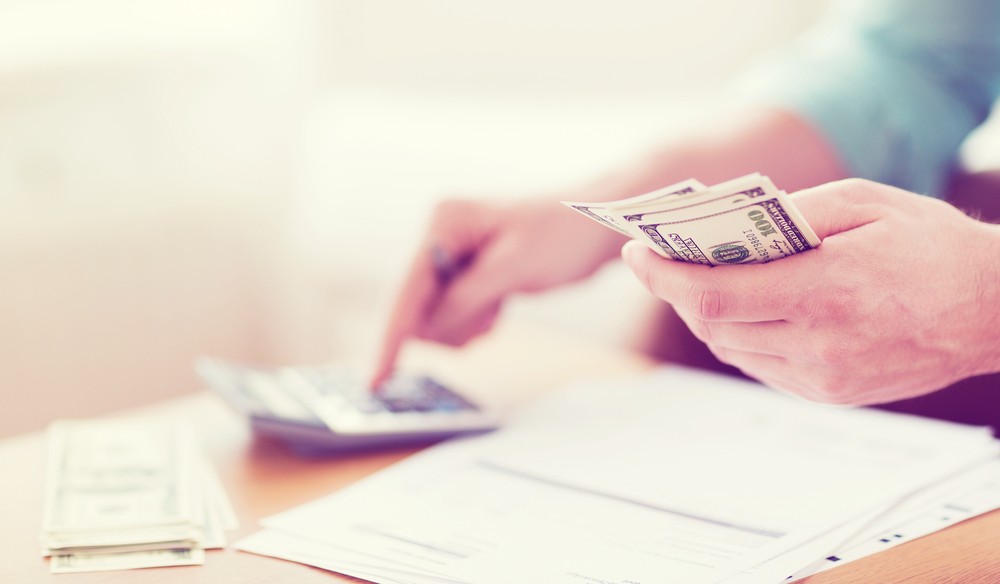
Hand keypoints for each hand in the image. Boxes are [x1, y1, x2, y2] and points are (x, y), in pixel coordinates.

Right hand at [370, 196, 624, 386]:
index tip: (376, 378)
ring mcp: (450, 258)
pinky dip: (476, 321)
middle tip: (492, 310)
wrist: (597, 227)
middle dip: (452, 323)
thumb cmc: (563, 234)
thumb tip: (425, 329)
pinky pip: (454, 317)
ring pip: (436, 319)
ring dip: (468, 324)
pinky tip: (501, 303)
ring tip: (501, 302)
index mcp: (443, 222)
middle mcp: (439, 238)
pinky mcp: (465, 277)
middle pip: (417, 308)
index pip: (407, 289)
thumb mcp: (514, 266)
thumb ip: (466, 297)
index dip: (392, 336)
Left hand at [622, 178, 999, 405]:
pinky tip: (745, 307)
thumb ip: (791, 213)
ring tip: (698, 278)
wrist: (994, 312)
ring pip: (731, 349)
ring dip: (705, 314)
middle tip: (661, 259)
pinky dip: (739, 335)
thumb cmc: (931, 246)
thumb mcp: (865, 203)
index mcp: (828, 290)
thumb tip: (728, 226)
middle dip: (678, 290)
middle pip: (713, 325)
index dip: (664, 277)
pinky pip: (759, 365)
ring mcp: (824, 378)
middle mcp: (820, 344)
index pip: (715, 295)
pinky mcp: (829, 394)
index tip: (636, 254)